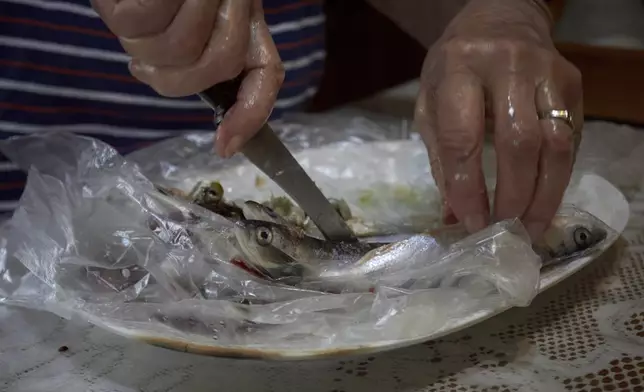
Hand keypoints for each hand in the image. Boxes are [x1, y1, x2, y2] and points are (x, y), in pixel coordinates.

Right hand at [92, 0, 284, 157]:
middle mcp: (239, 3)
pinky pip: (141, 21)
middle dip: (173, 76)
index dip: (250, 116)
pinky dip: (124, 18)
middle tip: (147, 59)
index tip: (223, 147)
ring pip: (177, 49)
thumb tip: (223, 136)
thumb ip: (202, 70)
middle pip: (215, 67)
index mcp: (246, 22)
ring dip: (143, 45)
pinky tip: (123, 1)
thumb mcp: (188, 31)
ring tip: (136, 20)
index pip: (267, 74)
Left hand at [414, 0, 582, 239]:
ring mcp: (546, 73)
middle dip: (513, 197)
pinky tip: (544, 200)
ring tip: (530, 228)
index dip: (468, 185)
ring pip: (555, 144)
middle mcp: (506, 66)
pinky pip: (571, 139)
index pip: (463, 136)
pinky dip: (559, 176)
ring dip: (545, 195)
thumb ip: (441, 157)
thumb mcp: (430, 102)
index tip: (471, 222)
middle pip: (518, 143)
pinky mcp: (572, 83)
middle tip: (505, 232)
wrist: (499, 19)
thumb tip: (454, 215)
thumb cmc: (454, 67)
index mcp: (458, 69)